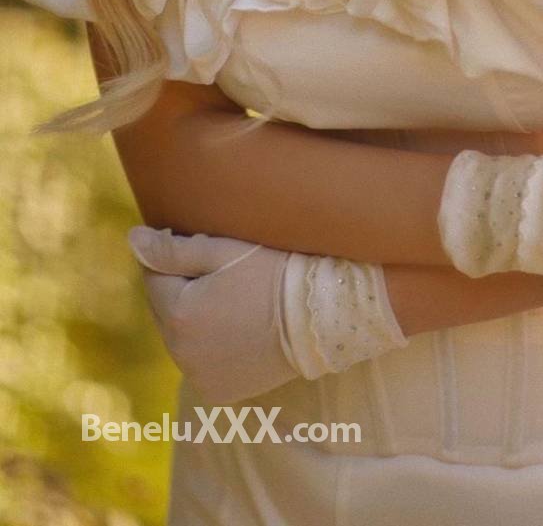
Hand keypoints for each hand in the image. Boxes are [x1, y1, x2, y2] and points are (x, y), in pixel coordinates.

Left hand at [128, 227, 407, 404]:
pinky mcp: (219, 393)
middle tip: (226, 275)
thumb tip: (132, 239)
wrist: (321, 316)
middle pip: (166, 310)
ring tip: (236, 301)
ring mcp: (200, 377)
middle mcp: (181, 353)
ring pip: (181, 338)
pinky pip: (200, 363)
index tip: (209, 252)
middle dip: (185, 290)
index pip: (154, 277)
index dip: (176, 260)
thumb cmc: (275, 272)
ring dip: (196, 319)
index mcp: (179, 314)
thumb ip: (174, 249)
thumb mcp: (226, 251)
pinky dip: (211, 347)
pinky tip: (239, 330)